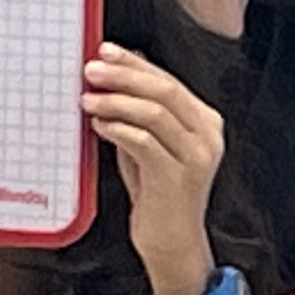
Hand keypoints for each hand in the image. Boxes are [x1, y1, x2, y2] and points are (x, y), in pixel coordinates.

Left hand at [83, 51, 228, 294]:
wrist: (173, 243)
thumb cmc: (158, 194)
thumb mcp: (149, 145)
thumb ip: (139, 112)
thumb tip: (116, 73)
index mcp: (205, 122)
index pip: (168, 80)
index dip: (135, 63)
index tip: (104, 51)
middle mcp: (207, 136)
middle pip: (164, 90)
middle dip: (124, 75)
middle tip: (91, 70)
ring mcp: (196, 157)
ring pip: (154, 112)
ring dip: (116, 101)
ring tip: (88, 99)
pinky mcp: (178, 177)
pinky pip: (144, 142)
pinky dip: (118, 128)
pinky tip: (99, 125)